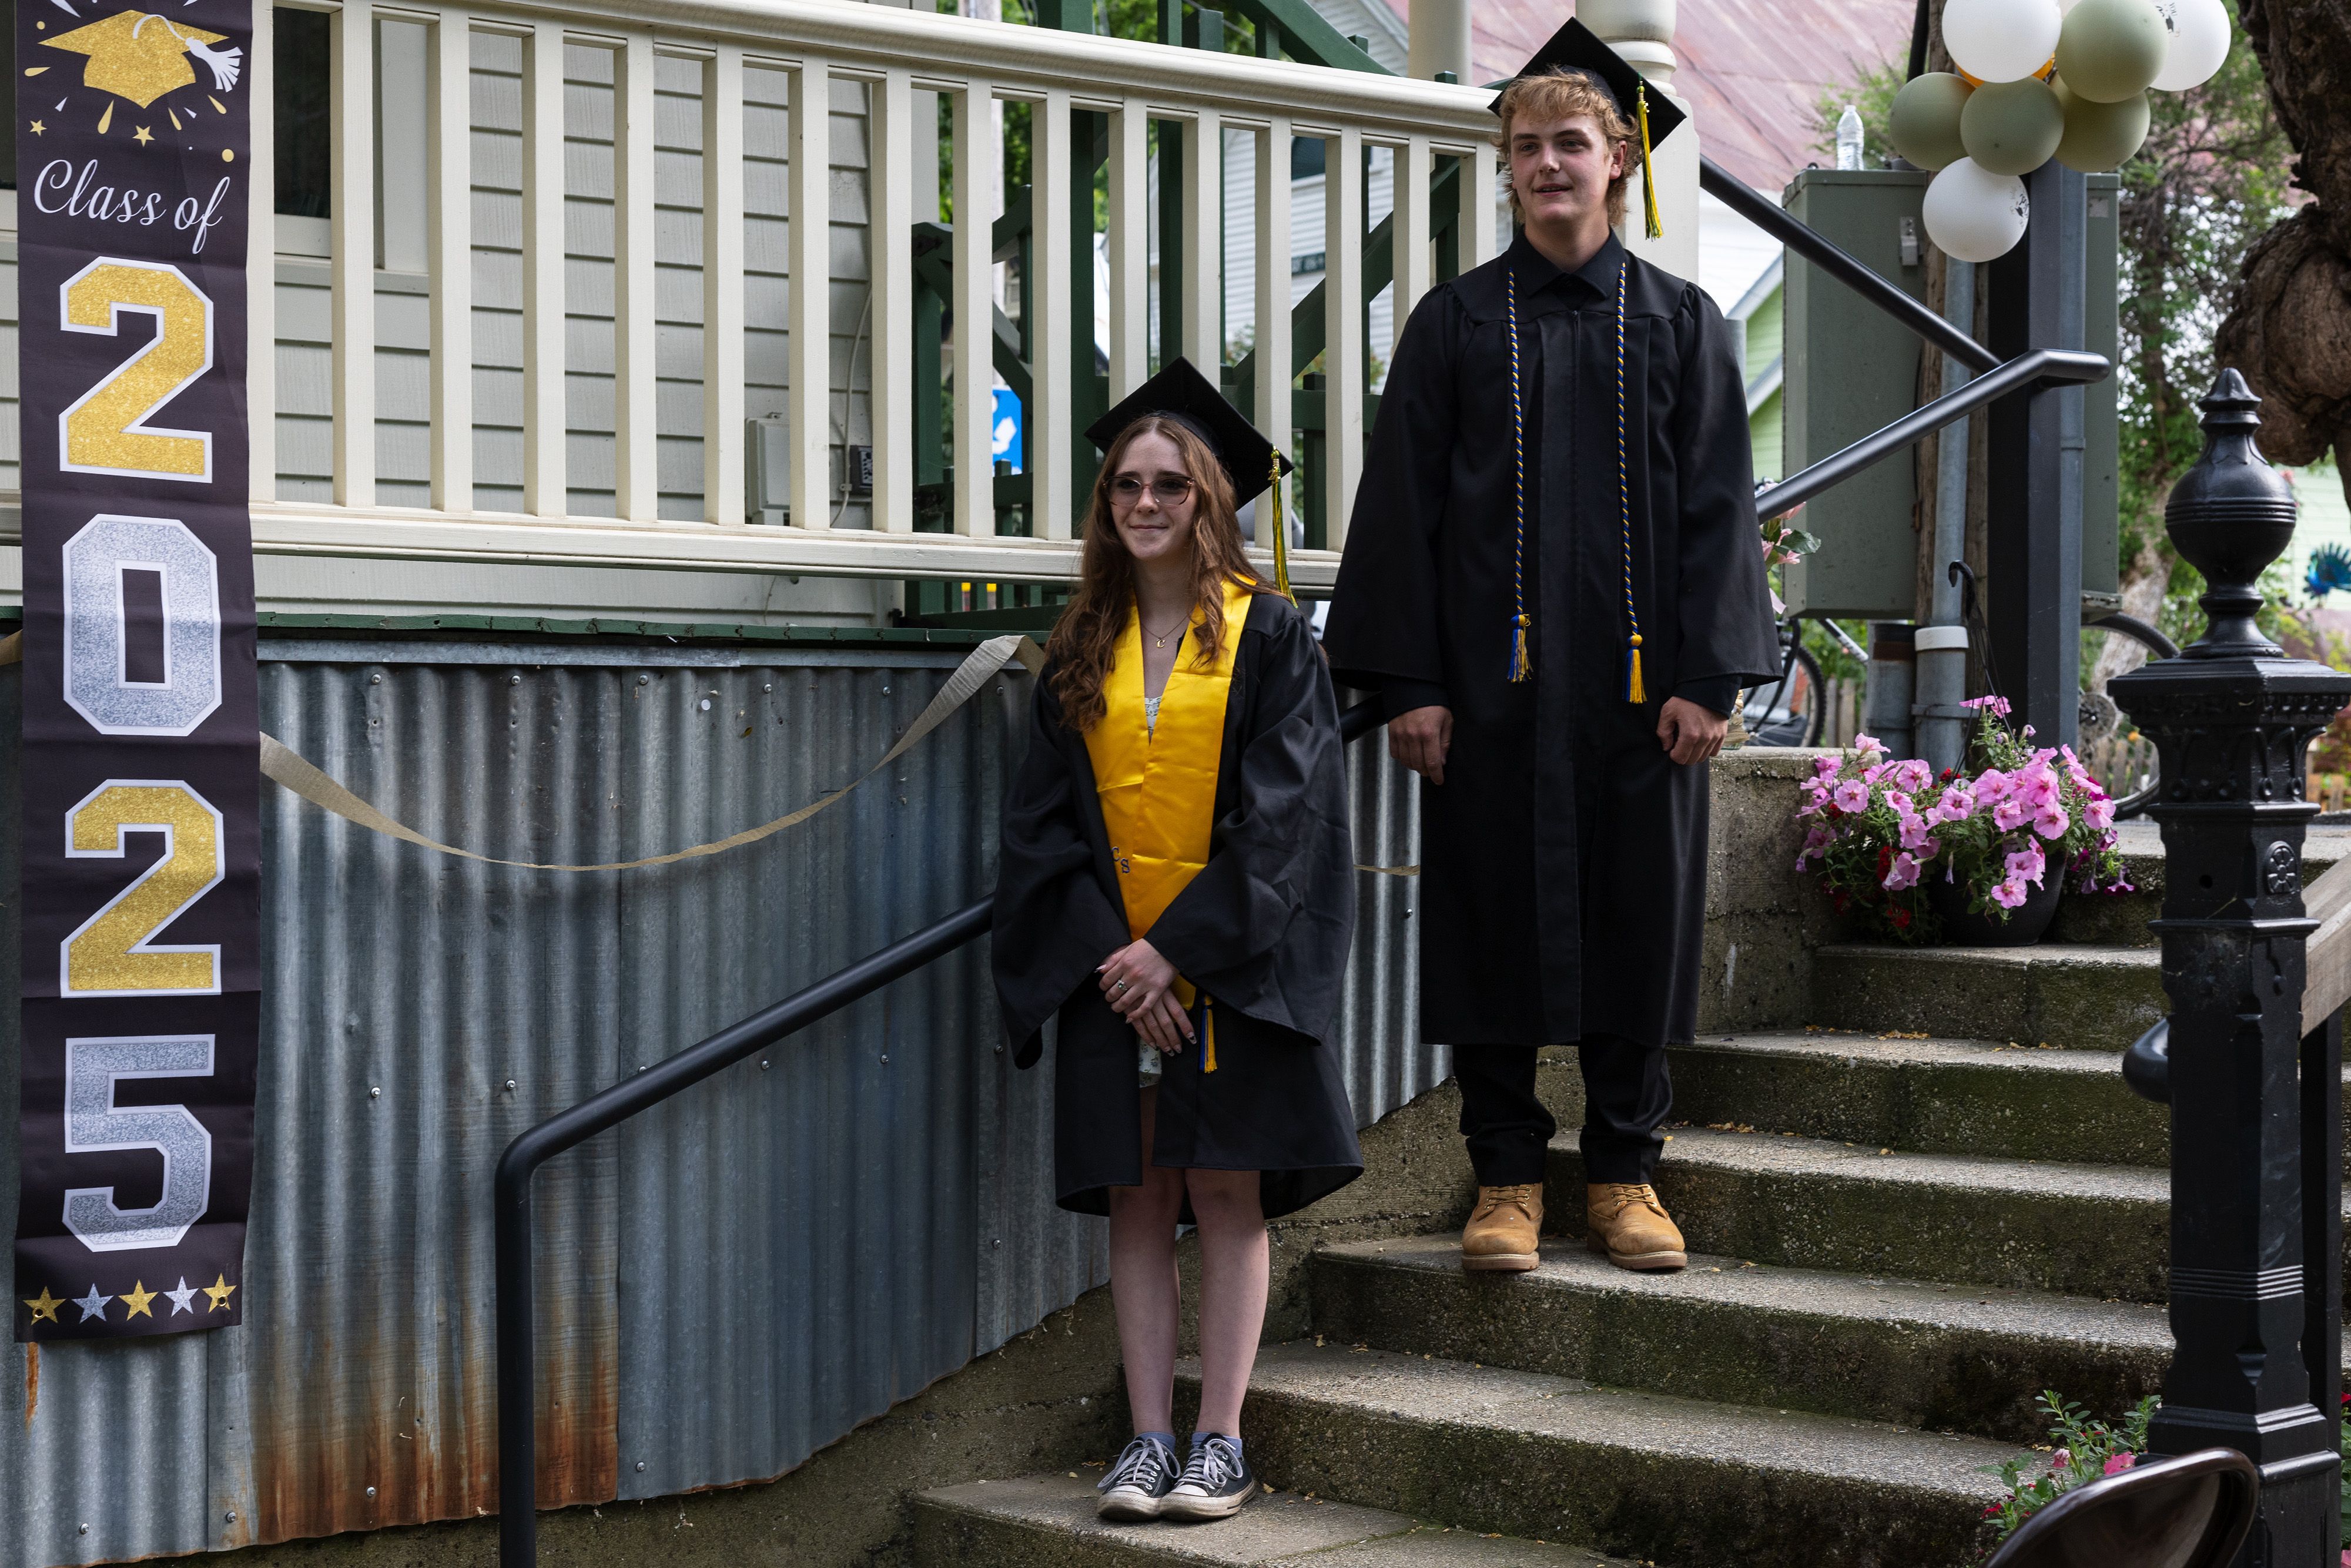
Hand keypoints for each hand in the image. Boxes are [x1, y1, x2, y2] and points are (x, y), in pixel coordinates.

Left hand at [1098, 939, 1192, 1054]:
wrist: (1170, 946)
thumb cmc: (1149, 947)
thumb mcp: (1129, 948)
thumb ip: (1114, 959)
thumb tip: (1101, 970)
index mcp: (1125, 963)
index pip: (1106, 980)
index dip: (1103, 986)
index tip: (1104, 988)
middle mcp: (1132, 975)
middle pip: (1114, 993)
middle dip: (1109, 998)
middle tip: (1110, 999)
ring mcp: (1145, 984)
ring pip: (1126, 1002)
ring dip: (1118, 1007)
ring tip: (1116, 1008)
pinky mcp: (1157, 990)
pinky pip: (1144, 1007)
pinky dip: (1136, 1015)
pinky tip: (1130, 1017)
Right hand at [1389, 705, 1453, 784]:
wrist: (1414, 688)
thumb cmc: (1433, 702)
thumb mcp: (1447, 720)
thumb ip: (1445, 741)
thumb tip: (1442, 761)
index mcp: (1429, 733)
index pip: (1433, 762)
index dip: (1436, 775)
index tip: (1439, 780)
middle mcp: (1413, 735)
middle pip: (1418, 765)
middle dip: (1426, 771)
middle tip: (1431, 771)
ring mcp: (1401, 735)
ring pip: (1406, 761)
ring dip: (1414, 766)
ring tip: (1421, 763)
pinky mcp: (1392, 732)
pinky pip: (1395, 753)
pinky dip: (1402, 758)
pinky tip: (1409, 755)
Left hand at [1657, 696, 1728, 766]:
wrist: (1706, 687)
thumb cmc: (1685, 699)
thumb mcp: (1667, 712)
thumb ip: (1663, 732)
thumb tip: (1666, 747)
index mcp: (1690, 735)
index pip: (1680, 758)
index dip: (1673, 754)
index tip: (1672, 746)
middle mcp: (1704, 739)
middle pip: (1691, 760)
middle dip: (1683, 755)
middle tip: (1680, 743)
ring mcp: (1715, 737)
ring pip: (1703, 757)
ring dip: (1694, 753)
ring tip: (1690, 740)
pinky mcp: (1722, 734)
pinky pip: (1714, 752)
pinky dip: (1706, 749)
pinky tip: (1700, 740)